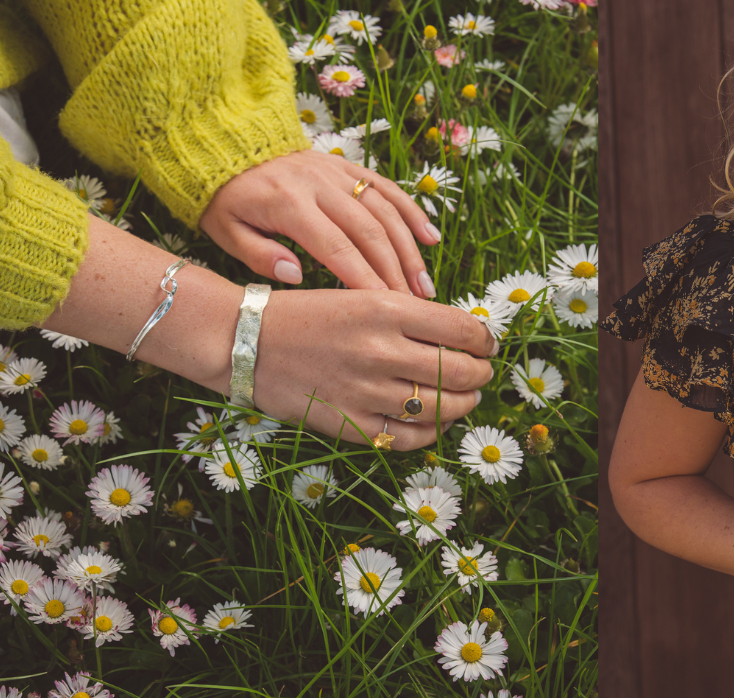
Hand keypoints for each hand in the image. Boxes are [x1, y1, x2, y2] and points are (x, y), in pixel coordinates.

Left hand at [200, 150, 441, 296]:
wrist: (227, 146)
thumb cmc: (226, 198)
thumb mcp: (225, 230)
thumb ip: (259, 255)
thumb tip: (297, 276)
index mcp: (289, 204)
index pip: (336, 247)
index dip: (364, 278)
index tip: (385, 307)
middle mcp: (320, 185)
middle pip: (370, 231)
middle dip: (396, 271)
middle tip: (414, 305)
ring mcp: (337, 172)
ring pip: (386, 211)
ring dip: (410, 249)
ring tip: (424, 284)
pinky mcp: (347, 165)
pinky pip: (387, 188)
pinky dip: (412, 212)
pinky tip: (431, 238)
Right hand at [253, 289, 496, 449]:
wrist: (246, 341)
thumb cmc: (309, 314)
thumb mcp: (363, 296)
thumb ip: (413, 315)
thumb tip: (467, 336)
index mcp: (387, 309)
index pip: (464, 330)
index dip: (486, 340)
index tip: (487, 344)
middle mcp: (380, 350)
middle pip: (461, 371)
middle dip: (481, 374)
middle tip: (481, 372)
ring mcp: (365, 391)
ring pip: (443, 407)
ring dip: (465, 404)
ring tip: (465, 397)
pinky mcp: (349, 424)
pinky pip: (409, 438)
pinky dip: (433, 432)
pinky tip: (436, 422)